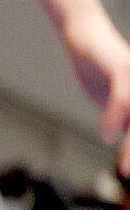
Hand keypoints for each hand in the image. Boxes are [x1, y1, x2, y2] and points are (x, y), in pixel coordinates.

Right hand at [62, 9, 129, 175]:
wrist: (84, 35)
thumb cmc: (99, 67)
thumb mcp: (111, 98)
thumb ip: (122, 119)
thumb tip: (122, 140)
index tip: (129, 174)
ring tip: (125, 171)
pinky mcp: (122, 69)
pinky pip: (122, 98)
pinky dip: (114, 118)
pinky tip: (106, 136)